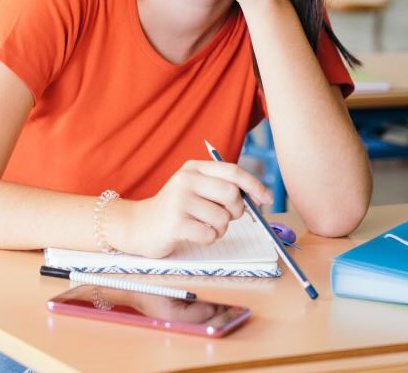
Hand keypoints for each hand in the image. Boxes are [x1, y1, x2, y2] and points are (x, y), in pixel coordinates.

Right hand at [117, 160, 272, 258]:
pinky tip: (193, 234)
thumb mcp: (194, 188)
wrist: (139, 225)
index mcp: (193, 168)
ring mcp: (178, 201)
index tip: (267, 199)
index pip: (232, 171)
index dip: (254, 185)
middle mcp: (185, 180)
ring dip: (219, 229)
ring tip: (202, 226)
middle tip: (225, 217)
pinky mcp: (175, 223)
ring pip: (222, 218)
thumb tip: (258, 196)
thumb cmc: (175, 209)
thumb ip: (220, 187)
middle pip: (231, 194)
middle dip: (236, 211)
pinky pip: (210, 235)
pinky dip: (208, 239)